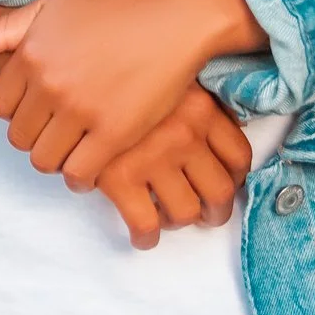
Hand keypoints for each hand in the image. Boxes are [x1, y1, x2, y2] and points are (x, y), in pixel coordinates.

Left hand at [0, 0, 264, 182]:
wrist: (175, 18)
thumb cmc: (114, 8)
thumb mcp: (53, 5)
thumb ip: (6, 27)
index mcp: (30, 54)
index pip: (0, 108)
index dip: (19, 111)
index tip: (41, 108)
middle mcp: (50, 83)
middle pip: (19, 138)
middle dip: (36, 136)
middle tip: (60, 129)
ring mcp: (81, 109)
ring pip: (44, 160)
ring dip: (56, 159)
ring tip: (74, 147)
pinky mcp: (114, 132)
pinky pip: (79, 174)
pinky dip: (80, 178)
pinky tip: (91, 166)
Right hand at [94, 87, 252, 249]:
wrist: (76, 76)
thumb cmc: (124, 76)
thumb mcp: (171, 77)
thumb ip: (198, 101)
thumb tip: (226, 128)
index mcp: (202, 107)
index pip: (239, 157)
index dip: (235, 179)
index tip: (223, 184)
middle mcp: (184, 133)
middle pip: (220, 192)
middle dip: (214, 212)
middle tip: (202, 214)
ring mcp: (153, 157)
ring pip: (185, 213)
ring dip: (178, 223)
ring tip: (164, 216)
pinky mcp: (119, 177)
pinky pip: (146, 225)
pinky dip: (146, 238)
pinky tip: (141, 235)